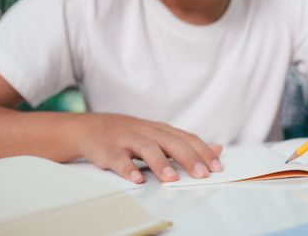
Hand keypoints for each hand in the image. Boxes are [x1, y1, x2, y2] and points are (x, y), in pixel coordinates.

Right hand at [73, 114, 222, 182]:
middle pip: (171, 142)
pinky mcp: (107, 149)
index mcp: (161, 130)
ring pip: (146, 148)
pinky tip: (136, 178)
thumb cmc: (130, 134)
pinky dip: (127, 168)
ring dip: (160, 163)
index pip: (186, 139)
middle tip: (201, 173)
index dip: (202, 152)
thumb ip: (188, 143)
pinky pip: (118, 159)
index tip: (216, 167)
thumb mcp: (160, 135)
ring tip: (171, 178)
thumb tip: (217, 149)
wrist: (90, 127)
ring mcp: (127, 139)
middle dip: (188, 157)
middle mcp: (147, 132)